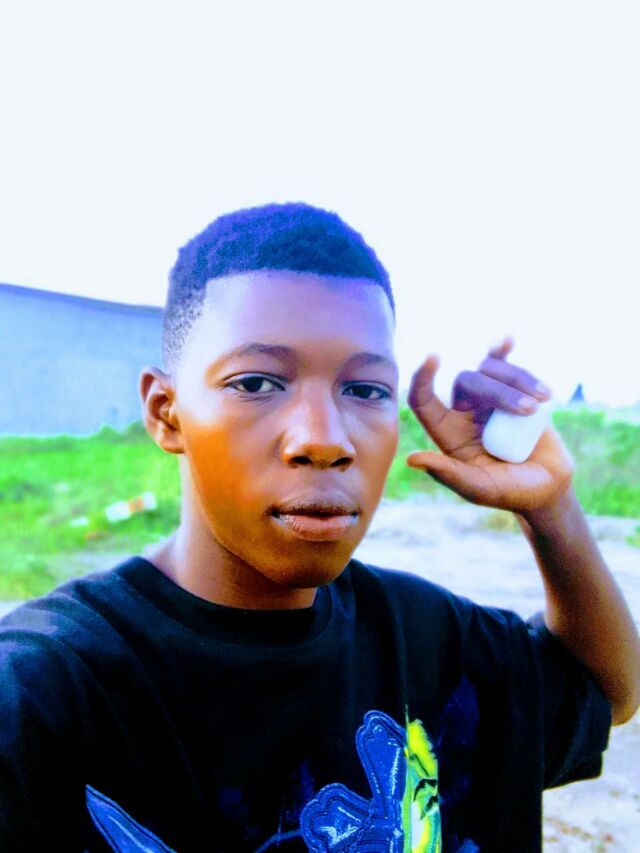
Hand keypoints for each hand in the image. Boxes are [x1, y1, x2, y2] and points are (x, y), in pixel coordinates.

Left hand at [406, 337, 573, 512]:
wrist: (550, 484)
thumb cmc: (511, 492)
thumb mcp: (480, 488)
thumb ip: (450, 474)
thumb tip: (411, 459)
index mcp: (448, 434)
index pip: (423, 401)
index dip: (422, 379)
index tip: (432, 358)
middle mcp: (464, 412)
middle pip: (467, 382)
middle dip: (500, 391)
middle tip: (529, 409)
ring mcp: (488, 399)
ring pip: (489, 369)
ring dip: (517, 379)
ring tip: (542, 399)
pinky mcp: (512, 390)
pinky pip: (504, 363)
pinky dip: (505, 352)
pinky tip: (508, 339)